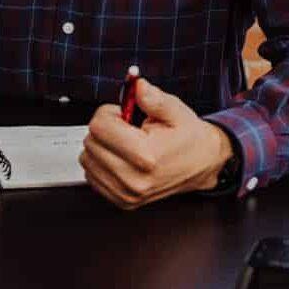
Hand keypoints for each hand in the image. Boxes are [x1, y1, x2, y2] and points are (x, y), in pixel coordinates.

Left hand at [80, 77, 232, 209]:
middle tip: (125, 127)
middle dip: (104, 129)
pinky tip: (120, 157)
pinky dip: (100, 163)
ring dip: (100, 146)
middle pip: (91, 143)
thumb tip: (137, 87)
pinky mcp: (122, 202)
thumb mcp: (176, 110)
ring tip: (124, 143)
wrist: (201, 164)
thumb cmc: (188, 137)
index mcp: (146, 155)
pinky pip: (91, 177)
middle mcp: (134, 179)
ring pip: (87, 160)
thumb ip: (154, 98)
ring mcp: (127, 194)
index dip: (109, 112)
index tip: (122, 114)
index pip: (99, 127)